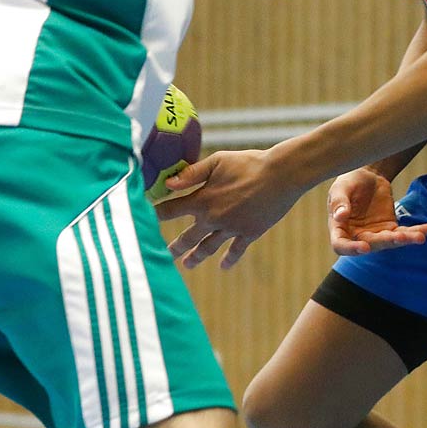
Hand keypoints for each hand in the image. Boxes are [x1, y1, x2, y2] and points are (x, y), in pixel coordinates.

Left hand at [157, 149, 304, 270]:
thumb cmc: (249, 163)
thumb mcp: (218, 161)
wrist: (281, 175)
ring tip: (187, 265)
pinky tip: (223, 266)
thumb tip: (168, 183)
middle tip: (164, 255)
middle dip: (174, 246)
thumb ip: (191, 173)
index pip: (170, 211)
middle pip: (187, 237)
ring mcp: (232, 228)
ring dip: (196, 257)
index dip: (155, 214)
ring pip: (208, 247)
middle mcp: (213, 218)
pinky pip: (236, 250)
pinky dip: (229, 259)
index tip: (145, 220)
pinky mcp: (250, 232)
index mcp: (202, 200)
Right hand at [327, 168, 426, 255]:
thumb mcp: (341, 188)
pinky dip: (417, 230)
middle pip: (372, 244)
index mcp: (340, 229)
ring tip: (420, 236)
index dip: (351, 249)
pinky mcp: (391, 228)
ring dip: (406, 239)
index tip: (365, 247)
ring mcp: (376, 234)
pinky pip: (405, 232)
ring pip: (391, 241)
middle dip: (387, 241)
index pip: (341, 245)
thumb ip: (339, 202)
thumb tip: (340, 217)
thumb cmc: (349, 181)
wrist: (367, 176)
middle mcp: (357, 236)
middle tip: (401, 237)